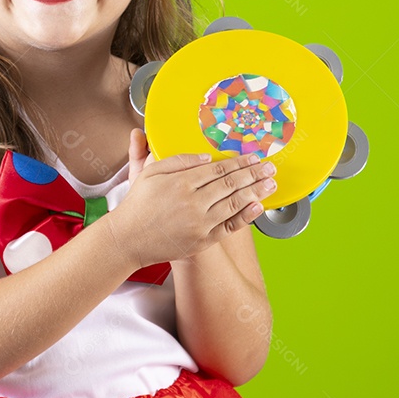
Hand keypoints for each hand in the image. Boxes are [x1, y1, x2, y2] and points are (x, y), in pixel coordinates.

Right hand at [109, 129, 277, 266]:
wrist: (128, 239)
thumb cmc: (137, 205)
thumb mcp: (149, 173)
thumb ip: (177, 160)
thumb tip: (206, 156)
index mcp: (181, 182)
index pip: (218, 169)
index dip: (239, 162)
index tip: (253, 157)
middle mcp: (193, 202)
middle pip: (231, 184)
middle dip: (254, 174)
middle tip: (270, 166)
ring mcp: (200, 223)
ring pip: (234, 203)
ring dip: (256, 192)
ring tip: (271, 183)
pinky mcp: (202, 240)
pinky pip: (229, 227)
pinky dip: (245, 216)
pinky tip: (258, 206)